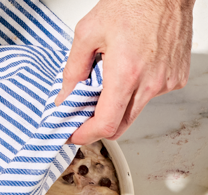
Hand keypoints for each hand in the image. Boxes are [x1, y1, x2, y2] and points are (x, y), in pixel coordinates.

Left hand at [55, 0, 194, 144]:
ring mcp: (166, 82)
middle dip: (98, 127)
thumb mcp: (87, 34)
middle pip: (119, 127)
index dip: (85, 135)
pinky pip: (149, 98)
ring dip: (116, 109)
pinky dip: (134, 94)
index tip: (73, 135)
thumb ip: (73, 71)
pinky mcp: (175, 78)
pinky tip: (130, 73)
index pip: (105, 124)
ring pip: (133, 114)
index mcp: (126, 73)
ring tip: (108, 86)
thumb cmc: (131, 2)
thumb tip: (64, 98)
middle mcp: (150, 83)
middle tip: (84, 116)